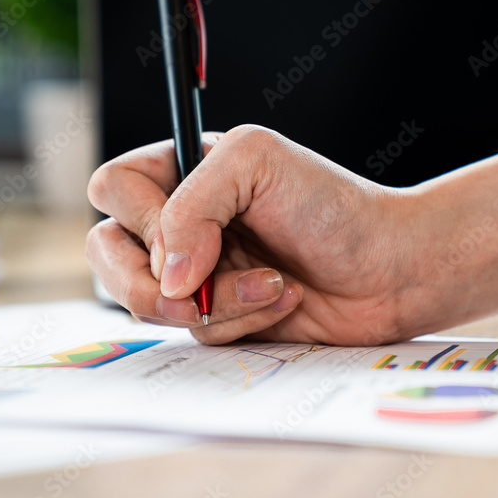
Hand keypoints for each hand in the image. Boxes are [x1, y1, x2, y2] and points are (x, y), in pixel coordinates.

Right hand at [86, 125, 425, 344]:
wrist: (389, 269)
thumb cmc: (332, 204)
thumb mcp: (256, 163)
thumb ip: (191, 204)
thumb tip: (167, 275)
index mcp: (183, 171)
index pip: (112, 188)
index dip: (142, 217)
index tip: (194, 231)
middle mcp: (181, 221)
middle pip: (107, 254)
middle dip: (152, 281)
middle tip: (202, 285)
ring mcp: (197, 272)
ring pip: (152, 302)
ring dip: (218, 300)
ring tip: (273, 283)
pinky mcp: (220, 316)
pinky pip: (196, 333)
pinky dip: (242, 319)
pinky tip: (284, 299)